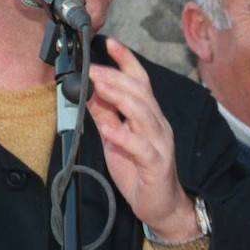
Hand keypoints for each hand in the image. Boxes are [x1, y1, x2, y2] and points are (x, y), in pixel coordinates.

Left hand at [87, 38, 197, 239]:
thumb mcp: (116, 140)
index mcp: (149, 117)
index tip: (110, 43)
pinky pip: (140, 146)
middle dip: (115, 77)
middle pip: (140, 92)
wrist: (161, 207)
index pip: (141, 82)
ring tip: (98, 86)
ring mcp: (159, 143)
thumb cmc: (139, 173)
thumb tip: (88, 92)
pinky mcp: (156, 163)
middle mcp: (157, 125)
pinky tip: (108, 129)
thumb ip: (105, 116)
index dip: (127, 62)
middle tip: (92, 68)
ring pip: (142, 113)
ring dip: (119, 97)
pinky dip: (123, 136)